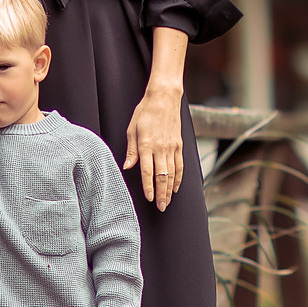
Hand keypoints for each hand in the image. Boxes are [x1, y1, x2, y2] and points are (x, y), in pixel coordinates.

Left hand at [122, 93, 183, 211]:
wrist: (164, 98)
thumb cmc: (145, 112)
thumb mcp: (132, 129)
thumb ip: (131, 150)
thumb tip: (127, 167)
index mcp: (147, 145)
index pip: (148, 171)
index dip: (148, 187)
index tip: (149, 199)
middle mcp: (161, 148)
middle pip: (162, 176)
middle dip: (162, 194)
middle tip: (161, 207)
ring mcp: (172, 147)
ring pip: (172, 173)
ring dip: (170, 189)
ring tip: (168, 202)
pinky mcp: (179, 145)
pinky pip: (180, 165)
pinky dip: (179, 178)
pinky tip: (176, 187)